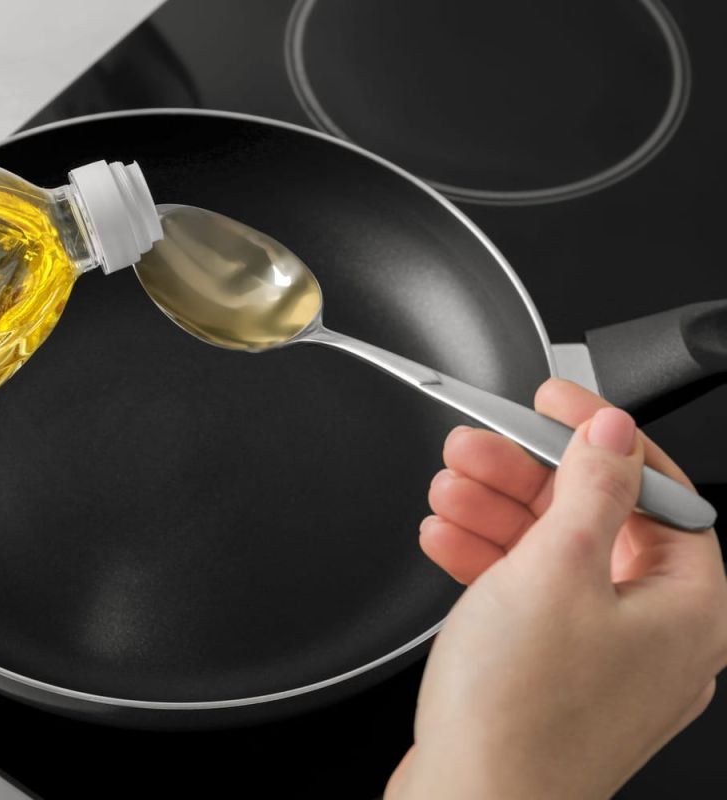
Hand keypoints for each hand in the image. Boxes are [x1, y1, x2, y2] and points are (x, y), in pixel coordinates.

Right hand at [386, 378, 726, 798]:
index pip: (656, 491)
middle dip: (528, 477)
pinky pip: (527, 600)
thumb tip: (612, 436)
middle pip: (598, 522)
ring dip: (497, 516)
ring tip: (448, 489)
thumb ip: (590, 491)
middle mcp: (655, 636)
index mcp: (686, 607)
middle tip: (478, 446)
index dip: (601, 437)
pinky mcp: (550, 678)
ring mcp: (601, 661)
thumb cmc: (520, 718)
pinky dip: (487, 565)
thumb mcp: (556, 571)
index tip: (556, 402)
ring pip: (555, 559)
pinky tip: (447, 541)